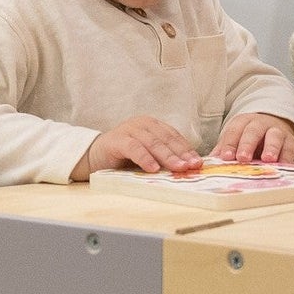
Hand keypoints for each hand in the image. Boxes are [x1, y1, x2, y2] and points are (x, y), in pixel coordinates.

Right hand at [74, 116, 200, 179]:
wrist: (94, 157)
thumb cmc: (125, 159)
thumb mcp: (148, 156)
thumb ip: (164, 158)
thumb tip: (188, 169)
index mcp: (153, 125)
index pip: (174, 136)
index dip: (187, 149)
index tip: (198, 162)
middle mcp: (142, 124)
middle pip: (166, 139)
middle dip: (181, 153)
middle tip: (192, 166)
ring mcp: (129, 129)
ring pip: (152, 143)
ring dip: (167, 156)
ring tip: (178, 168)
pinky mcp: (116, 140)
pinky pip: (134, 148)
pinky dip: (145, 158)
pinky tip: (153, 168)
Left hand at [212, 112, 293, 164]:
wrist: (273, 126)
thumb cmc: (249, 137)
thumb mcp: (235, 139)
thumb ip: (224, 150)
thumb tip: (210, 162)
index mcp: (242, 122)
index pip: (234, 131)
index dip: (229, 144)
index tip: (225, 157)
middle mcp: (260, 124)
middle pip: (253, 132)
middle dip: (247, 145)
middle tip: (243, 158)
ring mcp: (276, 131)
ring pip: (274, 137)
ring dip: (271, 148)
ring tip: (268, 160)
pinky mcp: (290, 141)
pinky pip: (290, 148)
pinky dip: (287, 158)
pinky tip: (284, 167)